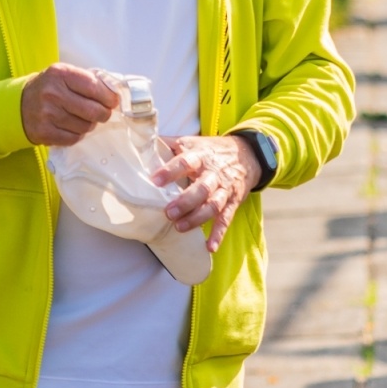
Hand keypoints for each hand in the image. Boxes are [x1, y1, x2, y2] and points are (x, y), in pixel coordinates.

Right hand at [21, 63, 117, 145]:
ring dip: (90, 124)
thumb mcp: (64, 75)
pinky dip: (78, 134)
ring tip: (83, 118)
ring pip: (85, 126)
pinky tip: (72, 127)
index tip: (113, 101)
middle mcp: (53, 93)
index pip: (93, 86)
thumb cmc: (49, 88)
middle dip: (104, 113)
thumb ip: (87, 80)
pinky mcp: (44, 132)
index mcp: (60, 74)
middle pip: (93, 110)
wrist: (19, 105)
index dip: (108, 97)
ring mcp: (47, 114)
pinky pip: (74, 138)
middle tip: (103, 113)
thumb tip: (113, 94)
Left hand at [151, 134, 261, 252]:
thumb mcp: (191, 142)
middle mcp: (213, 173)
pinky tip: (210, 246)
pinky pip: (226, 219)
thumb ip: (167, 144)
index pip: (185, 161)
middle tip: (168, 212)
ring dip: (197, 218)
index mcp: (200, 155)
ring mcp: (224, 188)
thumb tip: (139, 141)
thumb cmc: (210, 150)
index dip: (171, 170)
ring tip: (179, 227)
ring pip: (213, 205)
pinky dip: (219, 233)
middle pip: (201, 188)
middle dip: (185, 202)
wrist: (247, 154)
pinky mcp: (232, 202)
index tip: (155, 180)